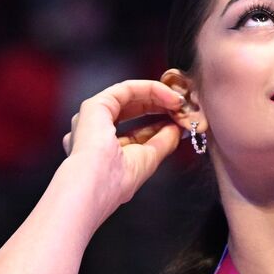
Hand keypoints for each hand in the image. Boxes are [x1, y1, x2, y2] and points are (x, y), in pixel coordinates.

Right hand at [61, 79, 185, 215]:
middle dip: (158, 107)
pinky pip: (126, 89)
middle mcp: (94, 131)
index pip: (135, 131)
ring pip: (129, 97)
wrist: (94, 185)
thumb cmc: (113, 183)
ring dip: (157, 96)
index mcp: (102, 150)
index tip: (178, 122)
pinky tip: (168, 96)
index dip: (158, 124)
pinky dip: (150, 89)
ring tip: (178, 101)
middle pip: (131, 110)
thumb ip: (163, 142)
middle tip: (180, 108)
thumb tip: (176, 129)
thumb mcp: (147, 160)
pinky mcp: (94, 105)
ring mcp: (92, 117)